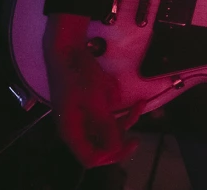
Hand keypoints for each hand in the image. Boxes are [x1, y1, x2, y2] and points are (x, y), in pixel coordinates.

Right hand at [51, 50, 143, 167]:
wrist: (66, 48)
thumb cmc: (77, 74)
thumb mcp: (94, 99)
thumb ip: (105, 124)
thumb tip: (116, 146)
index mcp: (72, 130)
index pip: (90, 157)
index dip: (110, 156)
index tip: (130, 143)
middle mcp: (76, 126)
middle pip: (101, 143)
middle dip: (122, 133)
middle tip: (139, 130)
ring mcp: (83, 115)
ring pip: (107, 126)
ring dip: (124, 117)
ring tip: (139, 103)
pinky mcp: (88, 103)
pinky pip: (106, 110)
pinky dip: (115, 103)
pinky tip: (116, 87)